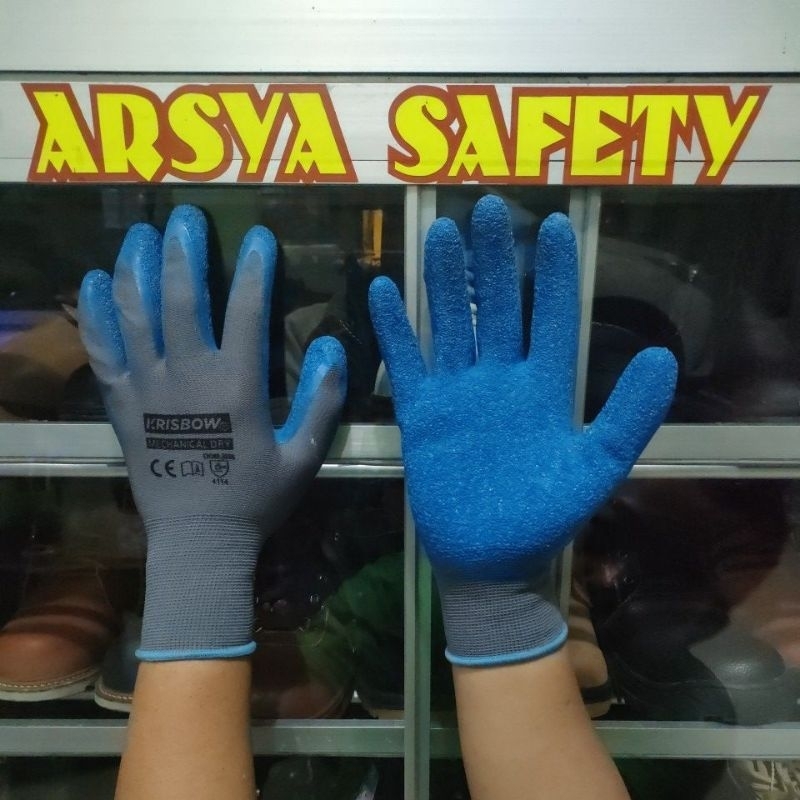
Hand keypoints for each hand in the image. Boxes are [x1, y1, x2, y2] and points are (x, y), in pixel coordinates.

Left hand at [78, 205, 345, 659]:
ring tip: (140, 234)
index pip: (246, 312)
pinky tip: (97, 281)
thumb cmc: (255, 499)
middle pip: (179, 298)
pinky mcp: (123, 404)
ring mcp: (148, 388)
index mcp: (236, 387)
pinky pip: (104, 350)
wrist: (199, 541)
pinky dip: (98, 313)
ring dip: (136, 268)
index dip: (254, 269)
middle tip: (185, 218)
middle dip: (182, 252)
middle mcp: (188, 377)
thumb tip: (335, 346)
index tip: (259, 237)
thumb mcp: (305, 455)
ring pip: (135, 315)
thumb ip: (323, 400)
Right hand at [369, 195, 675, 664]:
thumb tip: (661, 357)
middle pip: (497, 307)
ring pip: (452, 323)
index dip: (553, 273)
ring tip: (441, 232)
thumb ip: (627, 416)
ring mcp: (458, 392)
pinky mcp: (422, 412)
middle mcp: (500, 378)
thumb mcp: (596, 468)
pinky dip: (396, 330)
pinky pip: (407, 363)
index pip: (551, 317)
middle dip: (493, 259)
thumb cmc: (544, 516)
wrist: (490, 558)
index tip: (554, 225)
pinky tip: (385, 290)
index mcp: (544, 387)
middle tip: (488, 209)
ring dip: (445, 281)